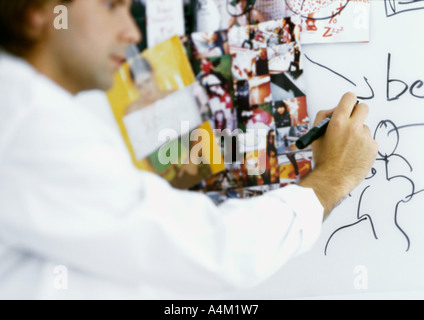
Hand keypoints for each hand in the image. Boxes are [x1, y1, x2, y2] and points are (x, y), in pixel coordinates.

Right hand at [299, 92, 378, 217]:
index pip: (350, 98)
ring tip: (347, 148)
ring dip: (358, 134)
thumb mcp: (316, 135)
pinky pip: (369, 141)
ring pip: (364, 128)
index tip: (347, 106)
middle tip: (351, 121)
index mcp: (338, 122)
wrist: (332, 180)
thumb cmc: (323, 158)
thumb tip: (335, 109)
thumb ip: (324, 117)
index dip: (348, 101)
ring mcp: (365, 138)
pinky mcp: (373, 148)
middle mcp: (354, 128)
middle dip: (357, 112)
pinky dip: (362, 146)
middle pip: (363, 107)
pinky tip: (353, 155)